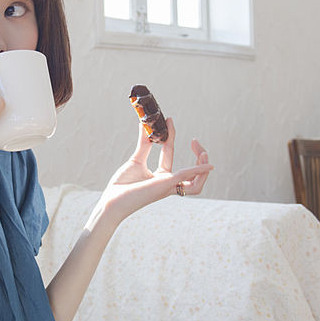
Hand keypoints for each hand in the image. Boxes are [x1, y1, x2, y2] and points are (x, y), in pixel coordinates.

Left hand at [94, 118, 212, 227]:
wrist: (112, 201)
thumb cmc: (121, 186)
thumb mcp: (136, 159)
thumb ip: (144, 143)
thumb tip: (144, 124)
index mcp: (160, 177)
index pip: (170, 152)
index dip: (171, 135)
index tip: (169, 120)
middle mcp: (167, 182)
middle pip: (192, 173)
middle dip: (198, 157)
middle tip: (195, 141)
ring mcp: (168, 185)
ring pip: (196, 184)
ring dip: (203, 168)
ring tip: (203, 152)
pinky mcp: (165, 184)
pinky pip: (186, 177)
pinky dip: (198, 170)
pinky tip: (208, 165)